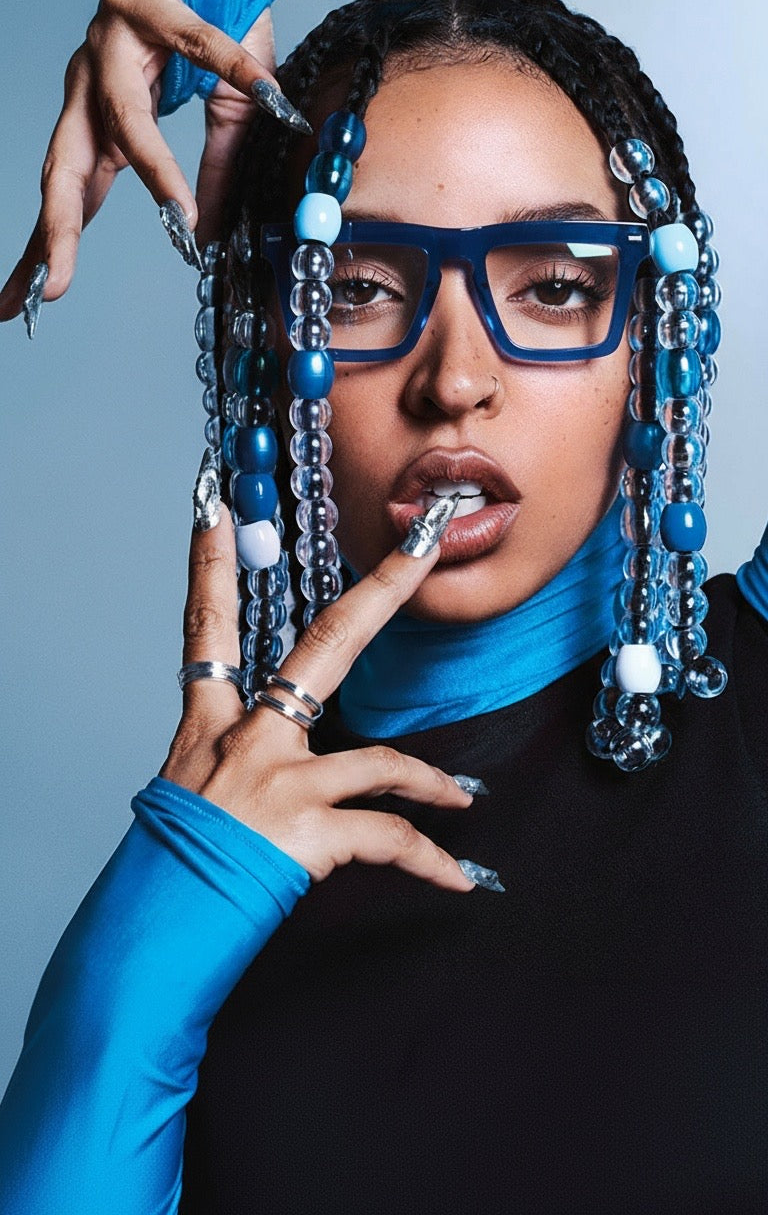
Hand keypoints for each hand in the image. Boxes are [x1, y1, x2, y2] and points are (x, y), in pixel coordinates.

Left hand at [0, 0, 278, 321]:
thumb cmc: (215, 31)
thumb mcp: (222, 121)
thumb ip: (208, 176)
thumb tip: (206, 237)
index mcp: (97, 122)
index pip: (66, 197)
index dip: (45, 251)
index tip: (17, 308)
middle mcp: (90, 86)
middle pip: (64, 165)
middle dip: (57, 230)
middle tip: (48, 289)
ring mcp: (114, 44)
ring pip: (121, 114)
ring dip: (150, 168)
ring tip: (180, 220)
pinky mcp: (155, 3)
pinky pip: (201, 48)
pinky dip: (234, 75)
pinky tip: (264, 103)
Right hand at [161, 508, 476, 890]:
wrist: (150, 933)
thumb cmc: (169, 867)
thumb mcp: (186, 794)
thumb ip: (233, 760)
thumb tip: (271, 754)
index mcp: (208, 723)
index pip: (206, 624)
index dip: (208, 563)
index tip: (214, 507)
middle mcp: (246, 738)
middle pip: (325, 643)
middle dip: (382, 588)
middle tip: (425, 545)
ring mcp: (279, 779)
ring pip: (381, 760)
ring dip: (431, 785)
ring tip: (461, 802)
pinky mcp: (304, 829)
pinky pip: (389, 836)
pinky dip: (430, 861)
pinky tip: (459, 881)